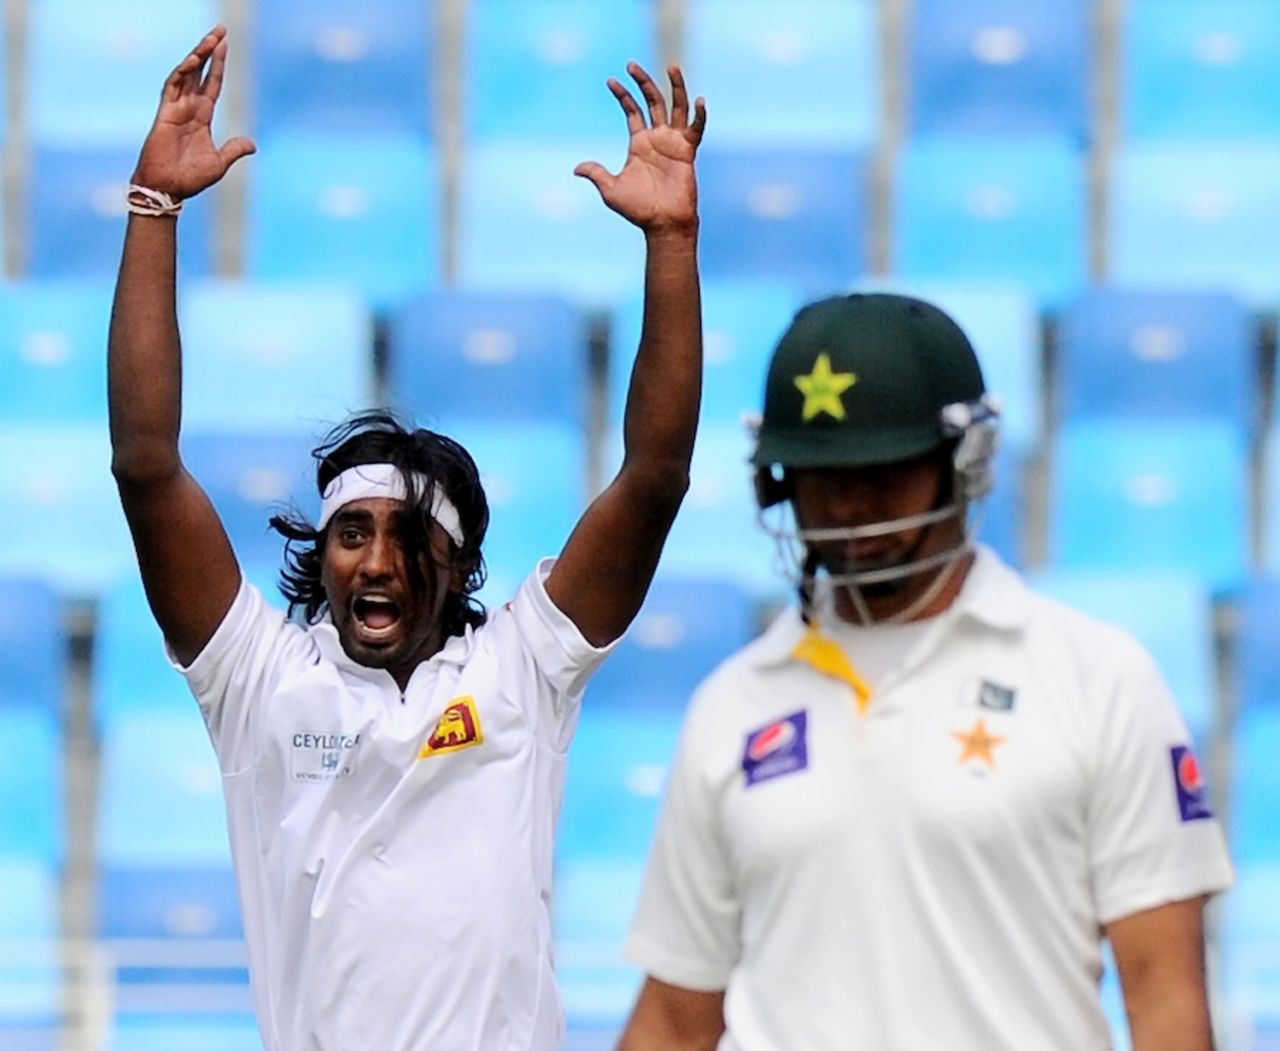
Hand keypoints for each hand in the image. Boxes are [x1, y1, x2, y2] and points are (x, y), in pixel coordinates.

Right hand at [131, 26, 255, 201]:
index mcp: (202, 117)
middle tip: (220, 30)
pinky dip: (182, 72)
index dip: (219, 66)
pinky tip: (192, 60)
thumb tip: (252, 144)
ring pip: (187, 74)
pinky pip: (172, 87)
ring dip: (198, 56)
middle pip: (200, 72)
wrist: (168, 189)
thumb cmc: (189, 179)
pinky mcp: (164, 113)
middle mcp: (189, 108)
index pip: (212, 85)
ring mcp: (176, 108)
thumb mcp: (219, 162)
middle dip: (210, 51)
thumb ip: (234, 149)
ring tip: (211, 39)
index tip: (226, 46)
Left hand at [575, 63, 706, 233]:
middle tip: (631, 64)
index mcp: (639, 144)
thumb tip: (576, 169)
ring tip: (672, 65)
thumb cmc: (638, 210)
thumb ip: (596, 174)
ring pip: (676, 107)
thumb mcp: (611, 190)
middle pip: (653, 102)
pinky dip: (699, 116)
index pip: (632, 112)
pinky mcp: (688, 152)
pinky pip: (696, 129)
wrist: (663, 224)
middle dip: (643, 82)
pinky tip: (699, 100)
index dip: (622, 96)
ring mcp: (674, 143)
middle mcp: (657, 139)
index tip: (611, 81)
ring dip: (675, 86)